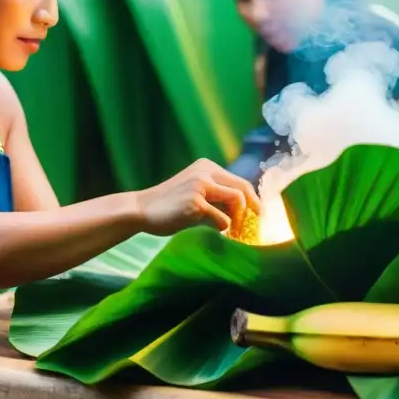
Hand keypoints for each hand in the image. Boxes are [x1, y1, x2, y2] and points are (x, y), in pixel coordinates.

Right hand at [134, 158, 261, 235]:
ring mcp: (200, 185)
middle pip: (243, 187)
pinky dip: (223, 227)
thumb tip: (243, 209)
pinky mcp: (194, 202)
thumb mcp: (194, 191)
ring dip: (238, 218)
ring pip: (236, 199)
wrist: (141, 210)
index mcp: (206, 167)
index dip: (252, 198)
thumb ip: (215, 194)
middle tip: (256, 223)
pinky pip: (221, 218)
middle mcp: (205, 172)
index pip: (239, 181)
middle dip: (253, 207)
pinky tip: (216, 231)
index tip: (257, 213)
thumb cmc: (169, 205)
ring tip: (233, 230)